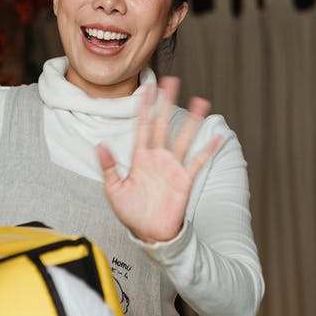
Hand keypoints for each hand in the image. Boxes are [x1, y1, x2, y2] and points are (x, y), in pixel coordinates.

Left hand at [98, 76, 221, 242]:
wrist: (148, 234)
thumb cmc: (131, 214)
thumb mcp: (113, 190)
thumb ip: (108, 167)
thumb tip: (99, 144)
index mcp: (139, 158)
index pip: (142, 126)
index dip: (144, 107)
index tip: (147, 87)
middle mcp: (157, 158)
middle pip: (163, 124)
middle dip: (166, 103)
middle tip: (171, 81)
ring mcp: (172, 167)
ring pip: (183, 138)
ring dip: (192, 120)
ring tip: (201, 101)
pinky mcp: (184, 180)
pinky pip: (197, 162)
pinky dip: (207, 150)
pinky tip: (216, 136)